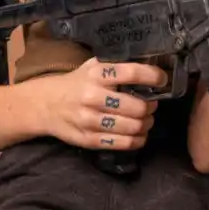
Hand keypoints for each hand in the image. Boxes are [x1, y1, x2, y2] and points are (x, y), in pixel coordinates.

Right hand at [30, 56, 167, 150]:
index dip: (154, 77)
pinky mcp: (88, 139)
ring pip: (131, 127)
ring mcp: (90, 120)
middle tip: (152, 106)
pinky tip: (139, 135)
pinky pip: (120, 143)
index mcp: (97, 74)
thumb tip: (150, 65)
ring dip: (146, 124)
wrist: (45, 105)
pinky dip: (136, 141)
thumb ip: (117, 65)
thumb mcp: (93, 66)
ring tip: (147, 120)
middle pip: (137, 106)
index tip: (163, 80)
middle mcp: (93, 97)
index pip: (133, 73)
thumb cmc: (76, 82)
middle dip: (151, 107)